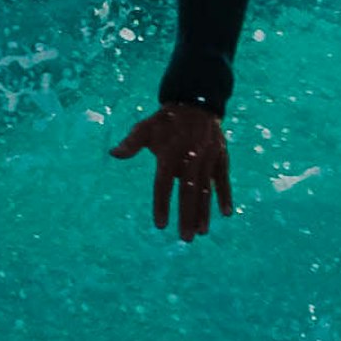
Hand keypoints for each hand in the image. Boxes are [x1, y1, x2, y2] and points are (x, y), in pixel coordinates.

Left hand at [112, 103, 236, 239]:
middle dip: (187, 216)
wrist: (195, 102)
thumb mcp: (145, 128)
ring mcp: (207, 158)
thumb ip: (131, 143)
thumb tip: (113, 154)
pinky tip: (227, 213)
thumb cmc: (166, 120)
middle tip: (185, 238)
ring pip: (206, 188)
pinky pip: (223, 179)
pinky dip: (226, 195)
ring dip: (204, 211)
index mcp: (169, 153)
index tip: (160, 225)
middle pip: (188, 191)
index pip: (163, 184)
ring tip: (202, 231)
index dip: (162, 204)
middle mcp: (190, 157)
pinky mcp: (220, 157)